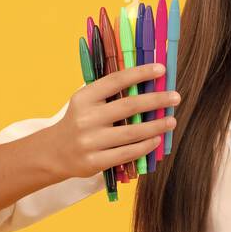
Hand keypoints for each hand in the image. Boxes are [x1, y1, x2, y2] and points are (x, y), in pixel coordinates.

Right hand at [41, 62, 178, 180]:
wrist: (55, 152)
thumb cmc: (79, 123)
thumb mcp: (86, 102)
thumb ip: (110, 94)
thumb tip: (147, 84)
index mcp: (84, 97)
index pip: (116, 81)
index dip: (140, 73)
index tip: (161, 69)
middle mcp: (86, 118)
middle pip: (129, 106)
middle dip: (156, 100)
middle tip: (175, 97)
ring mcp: (90, 141)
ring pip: (132, 132)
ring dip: (156, 126)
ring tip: (172, 121)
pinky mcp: (95, 161)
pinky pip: (127, 152)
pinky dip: (145, 146)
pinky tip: (156, 139)